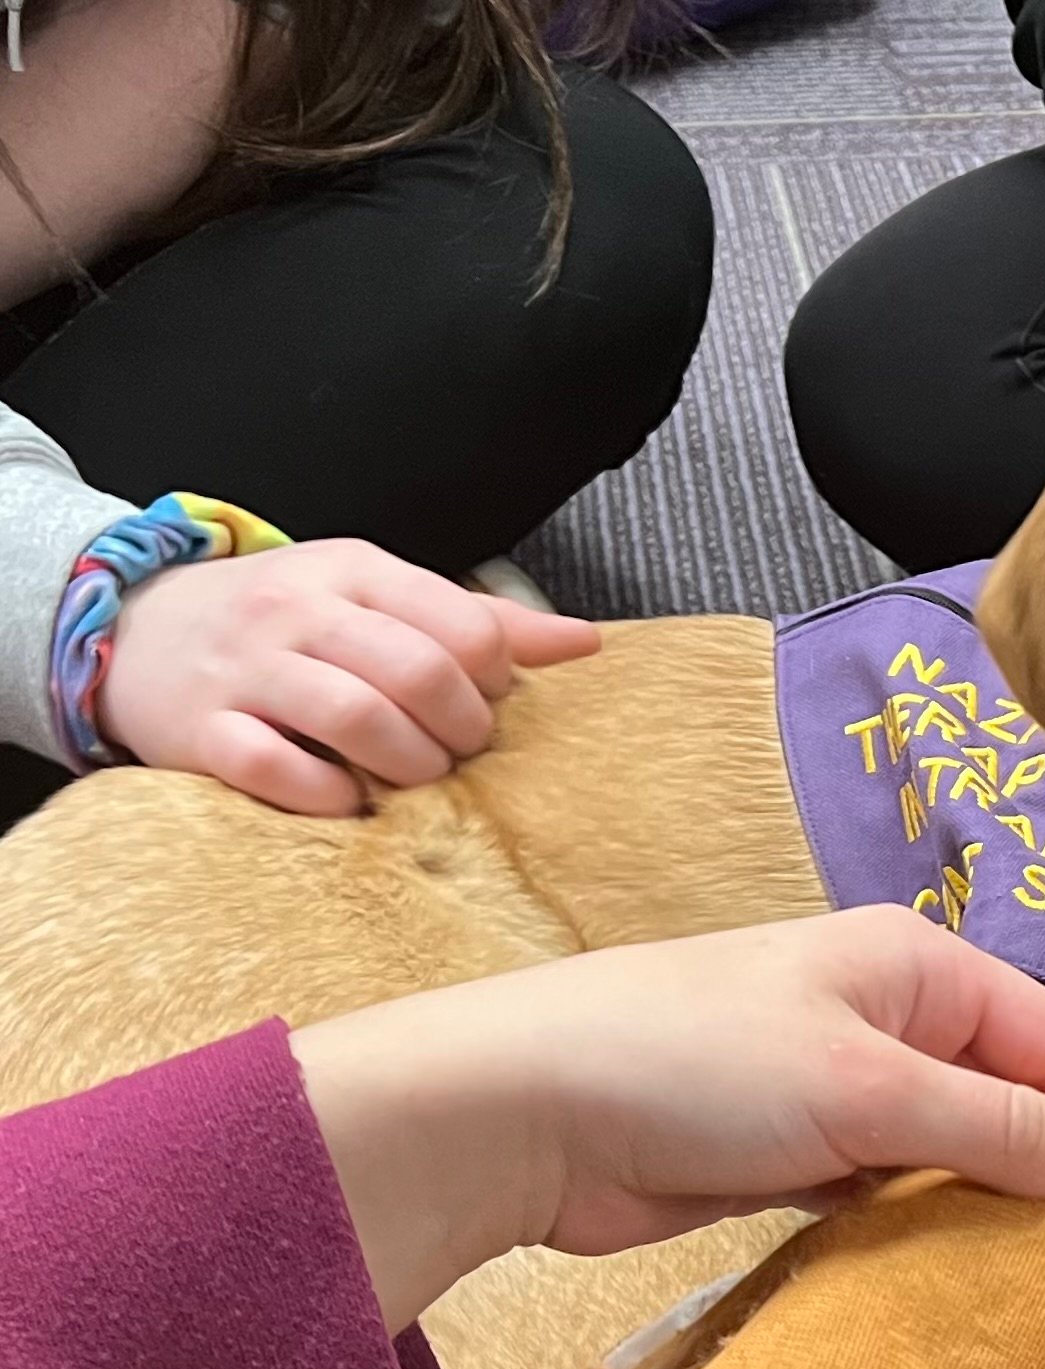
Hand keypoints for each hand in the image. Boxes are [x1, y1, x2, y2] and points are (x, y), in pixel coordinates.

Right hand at [96, 539, 601, 812]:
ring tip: (414, 774)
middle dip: (462, 729)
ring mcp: (245, 670)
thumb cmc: (284, 622)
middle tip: (458, 750)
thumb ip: (476, 620)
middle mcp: (297, 611)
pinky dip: (327, 796)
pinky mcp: (200, 731)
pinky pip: (277, 770)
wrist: (133, 629)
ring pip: (356, 719)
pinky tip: (345, 797)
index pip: (464, 625)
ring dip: (408, 764)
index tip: (485, 703)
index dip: (496, 680)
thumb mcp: (375, 596)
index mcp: (352, 571)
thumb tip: (586, 642)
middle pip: (419, 674)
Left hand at [291, 908, 1044, 1331]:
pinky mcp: (789, 1154)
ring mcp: (835, 1086)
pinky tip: (939, 1285)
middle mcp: (888, 1015)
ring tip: (1025, 1289)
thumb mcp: (873, 1091)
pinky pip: (885, 1192)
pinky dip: (912, 1230)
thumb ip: (1004, 1130)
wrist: (523, 1111)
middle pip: (1006, 1096)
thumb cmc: (704, 1066)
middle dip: (1043, 1173)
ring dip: (976, 1210)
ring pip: (946, 1152)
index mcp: (920, 965)